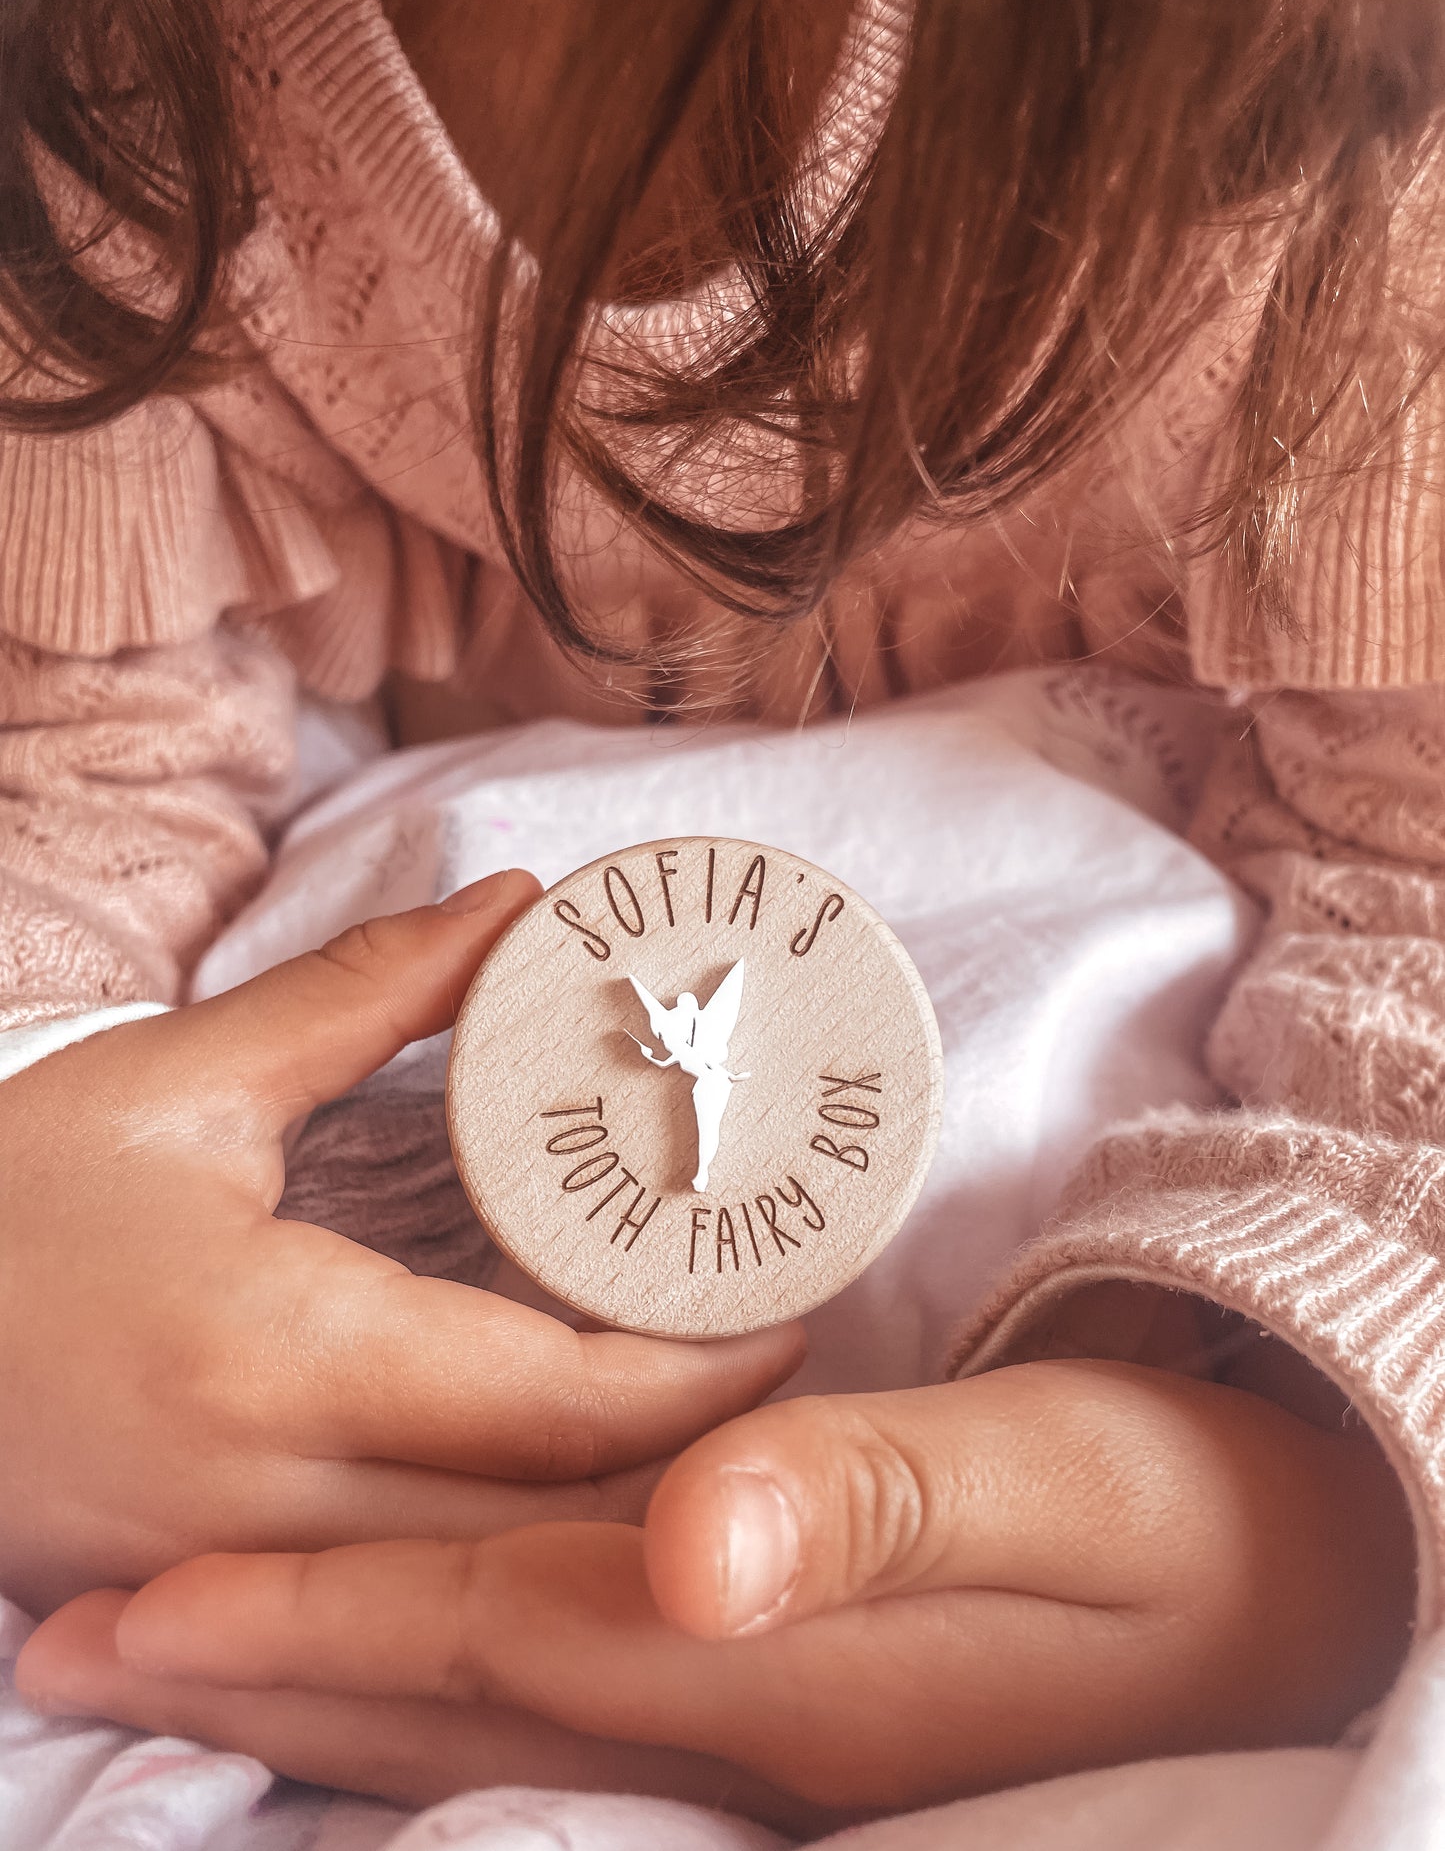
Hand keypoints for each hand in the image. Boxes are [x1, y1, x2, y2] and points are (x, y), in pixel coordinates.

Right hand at [0, 871, 801, 1614]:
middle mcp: (263, 1499)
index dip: (698, 1377)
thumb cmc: (2, 1197)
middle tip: (777, 1372)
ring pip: (484, 1594)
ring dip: (607, 1529)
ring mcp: (229, 1579)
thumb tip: (518, 909)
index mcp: (274, 1355)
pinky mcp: (202, 1606)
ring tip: (706, 1433)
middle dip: (686, 1467)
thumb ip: (368, 994)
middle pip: (546, 1525)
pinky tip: (555, 1505)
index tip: (788, 1317)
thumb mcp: (184, 1082)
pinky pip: (395, 1616)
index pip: (556, 1404)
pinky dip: (496, 1570)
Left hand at [17, 1360, 1412, 1825]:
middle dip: (260, 1670)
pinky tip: (406, 1646)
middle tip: (82, 1640)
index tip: (136, 1599)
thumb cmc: (1166, 1520)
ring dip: (324, 1681)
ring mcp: (753, 1721)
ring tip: (180, 1652)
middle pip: (445, 1690)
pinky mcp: (783, 1690)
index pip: (482, 1630)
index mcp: (763, 1656)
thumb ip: (876, 1510)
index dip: (306, 1620)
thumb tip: (693, 1539)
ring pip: (486, 1708)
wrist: (1270, 1592)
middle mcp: (729, 1712)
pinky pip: (564, 1694)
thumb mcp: (1049, 1494)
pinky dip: (455, 1671)